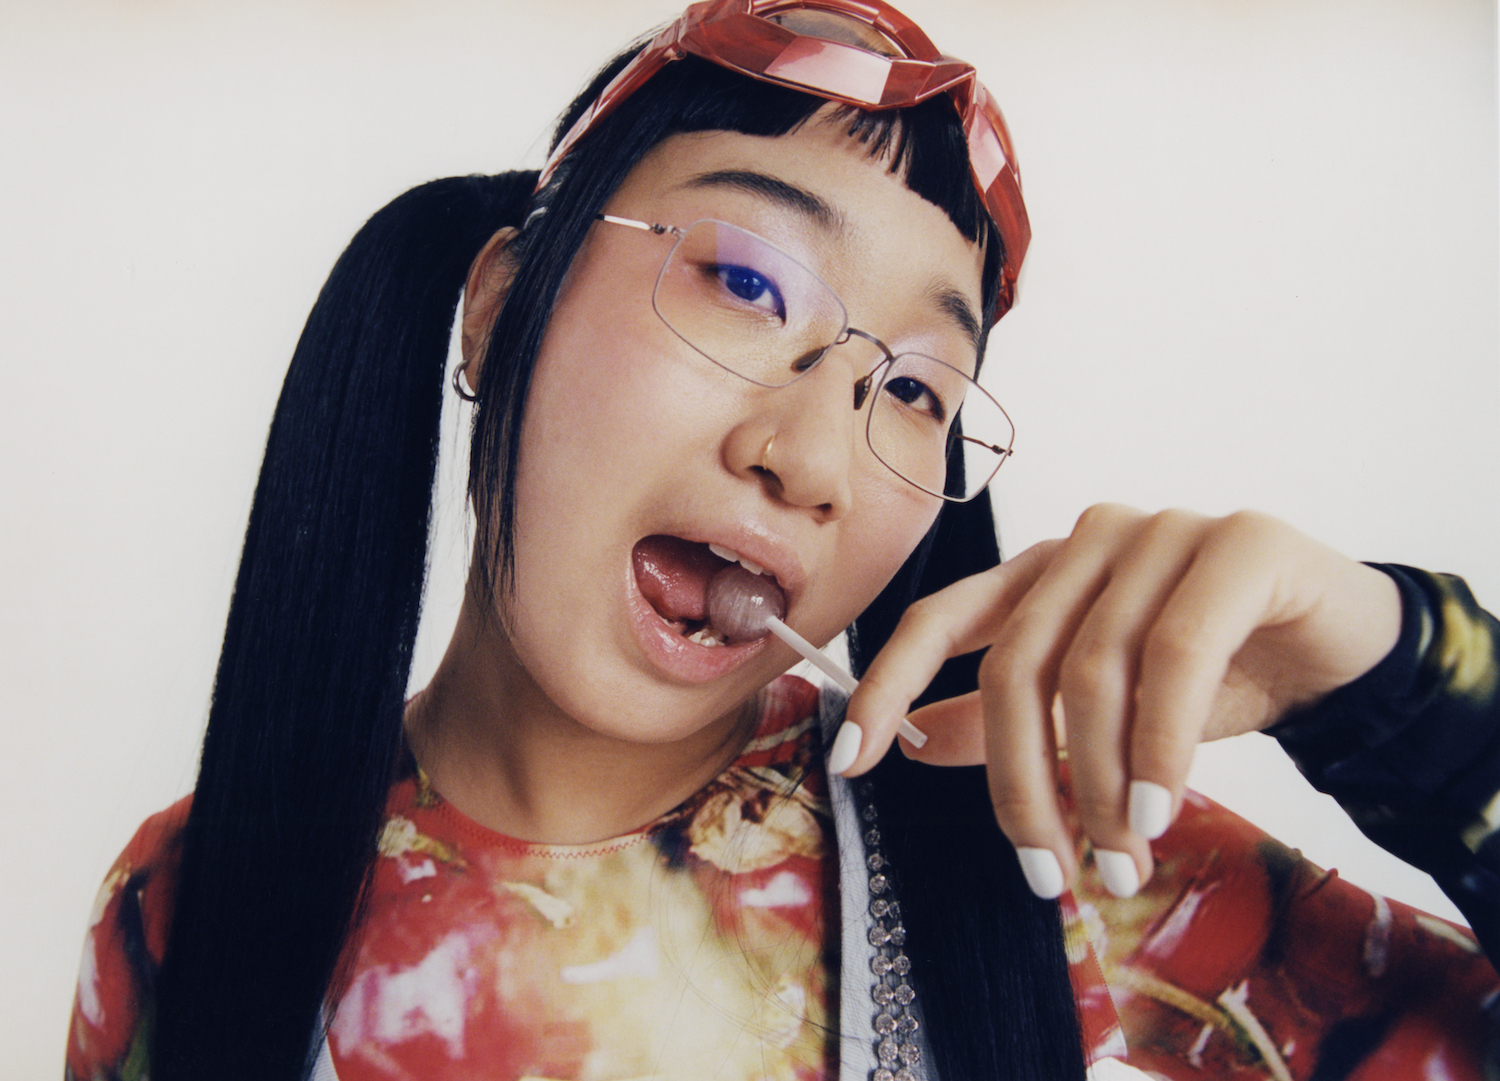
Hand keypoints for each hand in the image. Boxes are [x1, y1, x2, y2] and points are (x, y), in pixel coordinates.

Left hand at [838, 505, 1401, 898]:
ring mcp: (1160, 532)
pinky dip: (1160, 745)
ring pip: (1094, 670)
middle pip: (1015, 665)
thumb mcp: (1099, 712)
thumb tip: (917, 747)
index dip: (888, 686)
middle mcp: (1086, 539)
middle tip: (1048, 874)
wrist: (1340, 651)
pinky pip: (1178, 656)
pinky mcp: (1239, 545)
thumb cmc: (1210, 677)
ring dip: (1101, 786)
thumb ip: (1010, 720)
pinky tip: (1158, 811)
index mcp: (1039, 572)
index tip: (850, 762)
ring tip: (1119, 862)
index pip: (938, 618)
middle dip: (1022, 786)